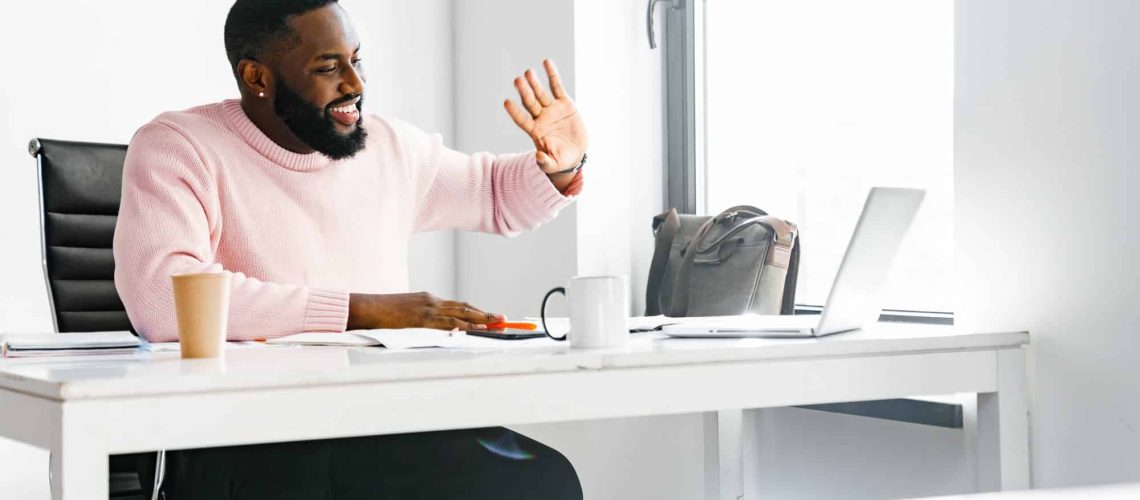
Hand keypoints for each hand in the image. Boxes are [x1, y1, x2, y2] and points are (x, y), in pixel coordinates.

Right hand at [347, 292, 504, 330]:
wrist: (366, 307)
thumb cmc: (382, 312)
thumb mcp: (406, 311)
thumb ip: (422, 317)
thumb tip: (434, 328)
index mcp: (429, 299)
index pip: (459, 305)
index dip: (477, 311)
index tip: (491, 316)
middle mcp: (432, 301)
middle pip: (465, 307)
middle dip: (486, 314)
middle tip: (503, 319)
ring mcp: (427, 308)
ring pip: (461, 314)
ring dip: (481, 320)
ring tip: (496, 325)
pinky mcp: (421, 318)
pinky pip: (446, 323)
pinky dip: (463, 326)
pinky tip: (474, 329)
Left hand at [503, 60, 587, 180]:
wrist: (575, 153)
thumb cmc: (561, 160)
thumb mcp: (554, 165)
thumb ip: (545, 163)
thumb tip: (538, 157)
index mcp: (535, 131)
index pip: (521, 119)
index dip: (514, 112)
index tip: (506, 102)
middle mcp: (540, 117)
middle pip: (529, 102)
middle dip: (524, 92)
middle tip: (517, 80)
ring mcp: (551, 109)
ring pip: (541, 93)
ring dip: (534, 82)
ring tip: (528, 72)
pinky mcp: (564, 103)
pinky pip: (557, 86)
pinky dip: (552, 74)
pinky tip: (546, 62)